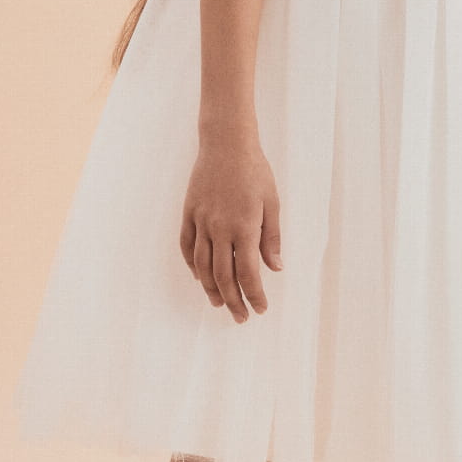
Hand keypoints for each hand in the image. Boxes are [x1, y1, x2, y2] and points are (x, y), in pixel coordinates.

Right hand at [180, 132, 282, 321]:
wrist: (225, 144)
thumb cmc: (254, 171)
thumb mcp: (271, 203)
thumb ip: (271, 238)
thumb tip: (275, 268)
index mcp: (243, 227)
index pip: (248, 272)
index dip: (253, 294)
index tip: (260, 309)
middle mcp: (219, 228)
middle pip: (223, 276)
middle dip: (234, 300)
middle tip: (241, 317)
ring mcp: (201, 221)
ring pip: (202, 265)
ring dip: (211, 288)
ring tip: (220, 303)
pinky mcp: (189, 213)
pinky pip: (187, 246)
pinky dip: (192, 265)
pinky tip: (199, 277)